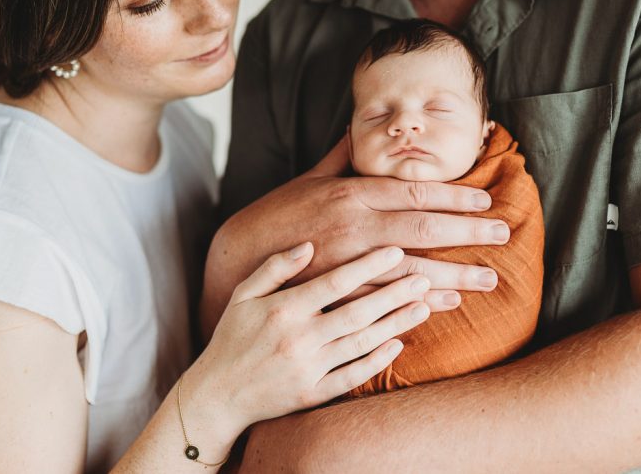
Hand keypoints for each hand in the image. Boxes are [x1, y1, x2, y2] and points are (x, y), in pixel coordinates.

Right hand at [188, 243, 430, 446]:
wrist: (216, 395)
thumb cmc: (232, 337)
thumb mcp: (243, 295)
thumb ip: (275, 267)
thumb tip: (308, 244)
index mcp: (283, 309)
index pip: (335, 282)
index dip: (368, 266)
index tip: (396, 252)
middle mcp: (298, 338)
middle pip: (357, 312)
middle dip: (394, 294)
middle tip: (424, 278)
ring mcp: (307, 369)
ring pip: (361, 343)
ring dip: (395, 324)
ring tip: (423, 306)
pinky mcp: (312, 395)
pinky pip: (351, 377)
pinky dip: (376, 362)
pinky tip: (398, 345)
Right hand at [205, 137, 508, 331]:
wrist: (235, 257)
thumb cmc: (278, 215)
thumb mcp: (310, 178)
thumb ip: (342, 155)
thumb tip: (359, 123)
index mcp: (350, 194)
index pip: (414, 191)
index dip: (455, 197)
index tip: (487, 201)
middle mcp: (353, 226)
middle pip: (423, 228)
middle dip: (468, 232)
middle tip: (504, 235)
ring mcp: (346, 263)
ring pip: (411, 268)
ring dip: (454, 274)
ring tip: (488, 279)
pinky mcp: (337, 294)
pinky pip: (387, 300)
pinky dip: (418, 302)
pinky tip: (446, 305)